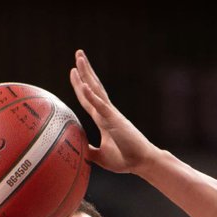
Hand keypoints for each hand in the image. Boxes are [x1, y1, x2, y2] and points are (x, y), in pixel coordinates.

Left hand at [69, 49, 156, 174]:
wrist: (142, 162)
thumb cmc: (125, 159)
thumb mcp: (101, 156)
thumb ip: (89, 151)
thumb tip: (78, 152)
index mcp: (103, 120)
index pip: (88, 99)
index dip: (80, 86)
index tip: (73, 72)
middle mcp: (107, 113)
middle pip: (93, 87)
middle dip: (85, 71)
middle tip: (78, 54)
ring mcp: (111, 115)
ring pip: (96, 90)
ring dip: (87, 75)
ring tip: (80, 59)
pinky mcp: (115, 121)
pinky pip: (101, 107)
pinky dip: (91, 96)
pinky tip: (84, 86)